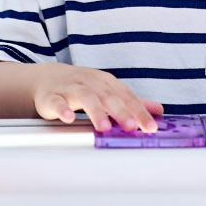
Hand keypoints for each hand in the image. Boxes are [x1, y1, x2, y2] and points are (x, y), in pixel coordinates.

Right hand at [33, 64, 163, 131]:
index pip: (126, 96)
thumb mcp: (109, 91)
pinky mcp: (51, 97)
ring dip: (95, 111)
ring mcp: (70, 88)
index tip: (150, 127)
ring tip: (103, 127)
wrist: (47, 78)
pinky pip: (56, 102)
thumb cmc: (82, 86)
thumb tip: (158, 110)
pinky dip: (62, 110)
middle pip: (107, 95)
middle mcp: (90, 83)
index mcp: (106, 83)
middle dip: (120, 111)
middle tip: (131, 126)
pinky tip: (69, 118)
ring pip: (84, 97)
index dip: (139, 111)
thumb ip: (132, 102)